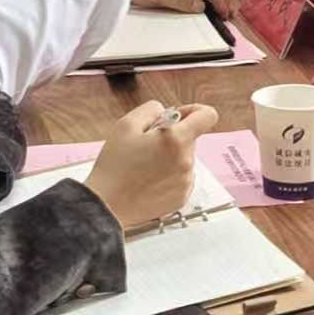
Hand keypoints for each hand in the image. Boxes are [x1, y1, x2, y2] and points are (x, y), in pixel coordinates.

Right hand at [84, 101, 220, 227]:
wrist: (106, 205)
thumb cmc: (114, 166)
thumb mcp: (126, 125)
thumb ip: (151, 109)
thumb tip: (166, 111)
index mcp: (177, 140)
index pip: (207, 116)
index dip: (193, 111)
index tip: (177, 116)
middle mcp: (187, 161)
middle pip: (190, 138)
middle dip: (172, 137)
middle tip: (147, 145)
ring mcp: (186, 182)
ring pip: (184, 158)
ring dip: (170, 157)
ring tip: (144, 166)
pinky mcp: (181, 197)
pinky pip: (181, 177)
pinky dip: (169, 175)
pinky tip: (148, 180)